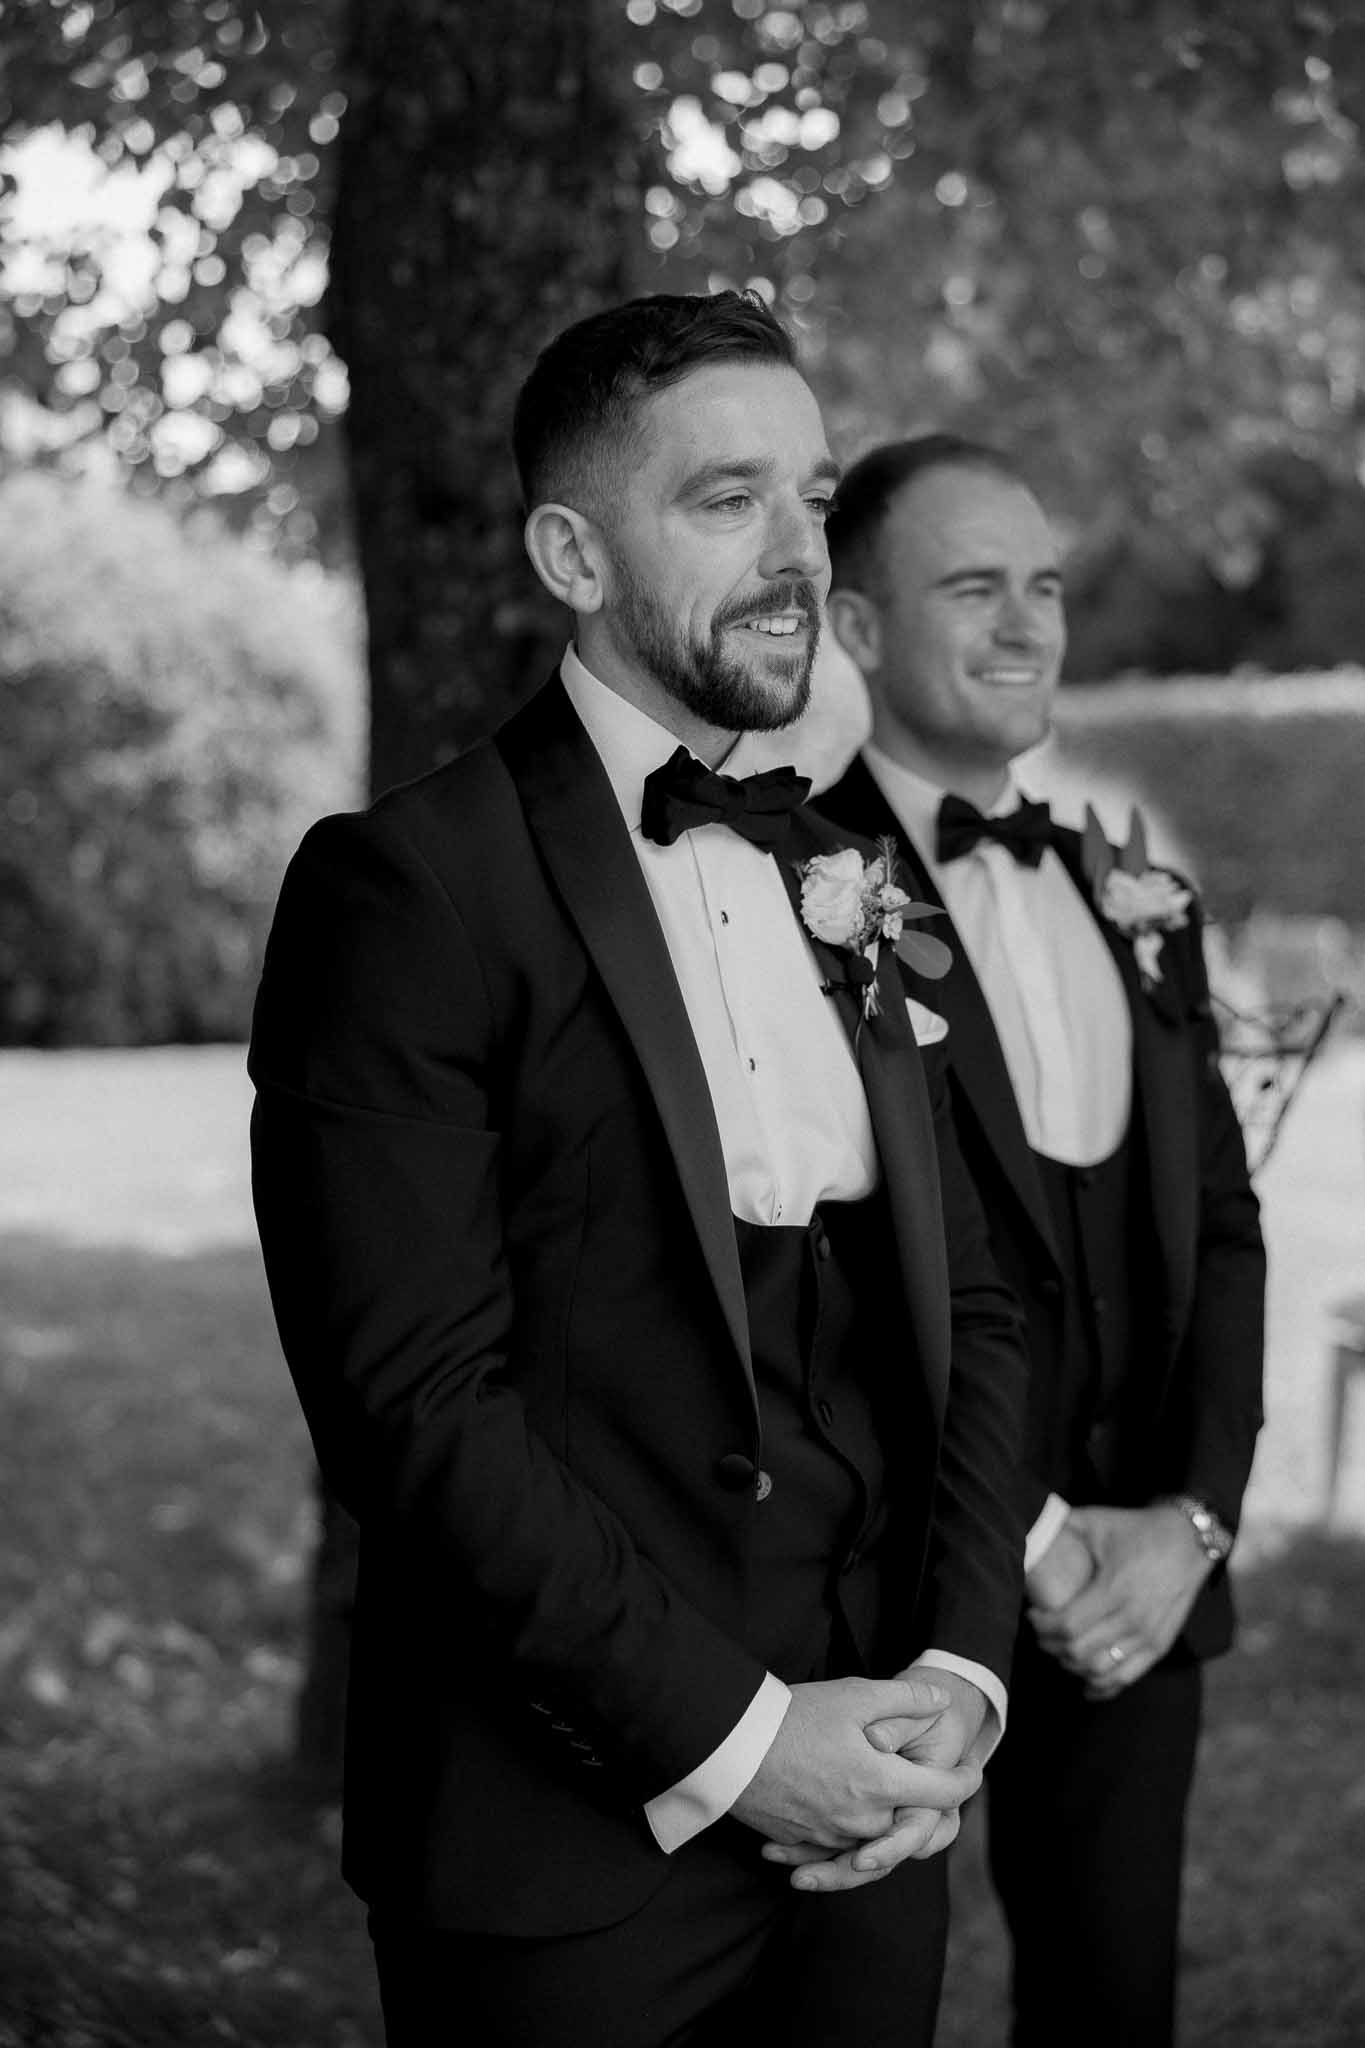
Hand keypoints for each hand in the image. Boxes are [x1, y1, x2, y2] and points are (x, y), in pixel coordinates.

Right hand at [757, 1669, 986, 1893]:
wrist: (732, 1744)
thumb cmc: (795, 1715)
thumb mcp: (855, 1696)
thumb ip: (905, 1698)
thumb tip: (941, 1701)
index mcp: (881, 1785)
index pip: (942, 1794)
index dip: (965, 1781)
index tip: (973, 1769)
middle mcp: (861, 1820)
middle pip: (907, 1820)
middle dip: (920, 1800)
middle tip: (926, 1776)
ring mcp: (830, 1835)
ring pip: (872, 1837)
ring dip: (882, 1818)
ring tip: (876, 1787)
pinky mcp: (801, 1840)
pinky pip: (835, 1846)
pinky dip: (845, 1832)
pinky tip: (837, 1805)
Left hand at [1028, 1503, 1212, 1696]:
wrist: (1189, 1540)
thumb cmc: (1137, 1529)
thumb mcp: (1097, 1520)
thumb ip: (1061, 1525)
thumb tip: (1029, 1531)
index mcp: (1115, 1589)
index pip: (1068, 1626)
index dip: (1043, 1627)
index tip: (1033, 1615)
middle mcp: (1133, 1619)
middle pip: (1080, 1652)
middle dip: (1052, 1646)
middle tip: (1042, 1633)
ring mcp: (1149, 1636)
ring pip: (1100, 1670)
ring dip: (1073, 1666)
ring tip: (1061, 1650)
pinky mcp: (1160, 1646)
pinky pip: (1127, 1678)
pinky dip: (1103, 1687)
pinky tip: (1086, 1685)